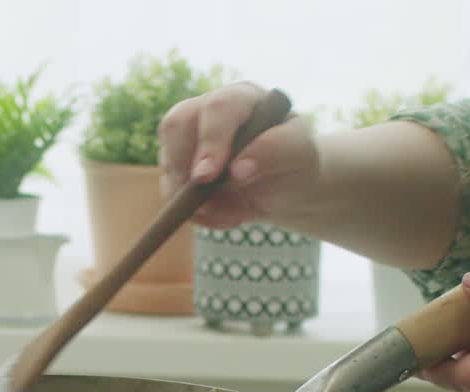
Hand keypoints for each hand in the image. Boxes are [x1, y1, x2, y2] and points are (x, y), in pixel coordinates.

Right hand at [158, 82, 318, 228]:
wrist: (284, 188)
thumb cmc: (294, 163)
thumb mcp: (300, 154)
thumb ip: (275, 151)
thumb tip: (237, 169)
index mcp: (241, 98)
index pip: (217, 109)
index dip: (209, 142)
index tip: (207, 177)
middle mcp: (208, 112)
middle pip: (175, 125)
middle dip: (184, 167)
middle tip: (206, 202)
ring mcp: (189, 140)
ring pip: (169, 162)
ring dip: (191, 198)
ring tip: (230, 213)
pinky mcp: (180, 168)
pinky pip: (170, 190)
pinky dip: (195, 212)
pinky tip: (223, 216)